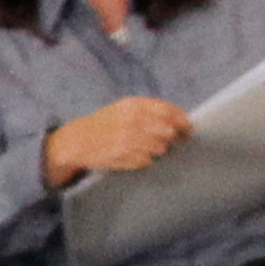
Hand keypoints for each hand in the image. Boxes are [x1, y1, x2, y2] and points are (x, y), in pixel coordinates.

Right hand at [40, 96, 191, 186]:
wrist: (77, 141)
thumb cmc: (104, 124)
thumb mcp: (123, 109)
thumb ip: (149, 111)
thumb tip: (179, 122)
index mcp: (133, 105)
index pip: (169, 111)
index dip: (183, 121)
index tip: (188, 128)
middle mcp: (133, 120)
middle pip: (169, 132)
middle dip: (173, 138)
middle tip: (172, 141)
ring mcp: (129, 138)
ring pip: (161, 148)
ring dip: (157, 150)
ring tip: (143, 147)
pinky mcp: (126, 155)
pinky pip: (148, 160)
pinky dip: (144, 159)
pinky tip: (132, 154)